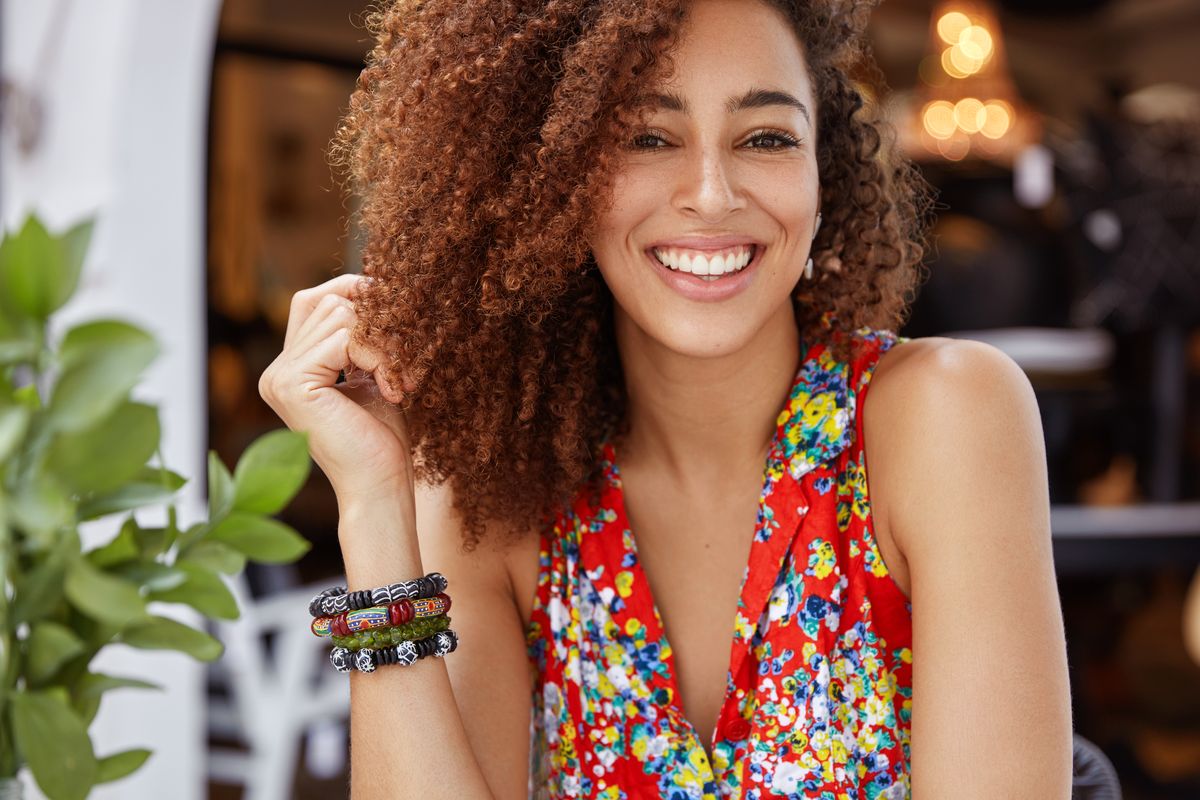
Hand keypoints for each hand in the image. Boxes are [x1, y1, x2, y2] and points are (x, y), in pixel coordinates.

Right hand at [259, 274, 413, 501]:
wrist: (380, 486)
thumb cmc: (380, 439)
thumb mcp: (370, 376)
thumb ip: (359, 338)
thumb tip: (370, 288)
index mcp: (290, 369)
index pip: (314, 300)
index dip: (355, 294)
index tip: (395, 315)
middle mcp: (276, 371)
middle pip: (329, 302)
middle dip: (377, 324)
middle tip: (405, 363)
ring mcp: (279, 377)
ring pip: (341, 315)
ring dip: (383, 344)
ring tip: (399, 381)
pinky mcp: (294, 383)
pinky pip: (345, 338)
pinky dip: (379, 357)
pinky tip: (392, 390)